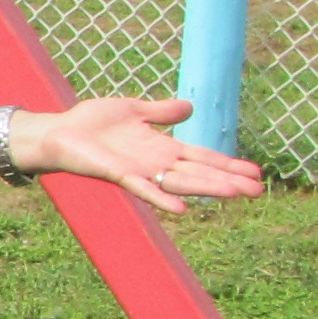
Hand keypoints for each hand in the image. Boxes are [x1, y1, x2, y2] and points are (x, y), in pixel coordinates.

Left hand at [27, 97, 264, 215]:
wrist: (59, 132)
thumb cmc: (92, 123)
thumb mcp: (134, 109)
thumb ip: (162, 111)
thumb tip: (191, 108)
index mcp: (161, 148)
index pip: (202, 158)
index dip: (228, 164)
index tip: (255, 173)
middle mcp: (155, 164)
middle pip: (199, 173)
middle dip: (228, 181)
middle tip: (258, 191)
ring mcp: (139, 171)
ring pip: (180, 183)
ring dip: (207, 189)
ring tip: (236, 195)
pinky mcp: (118, 174)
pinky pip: (144, 189)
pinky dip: (162, 199)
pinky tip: (183, 210)